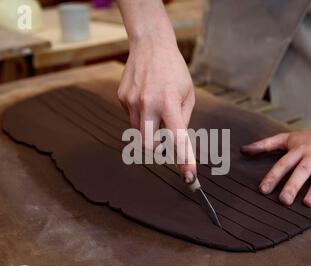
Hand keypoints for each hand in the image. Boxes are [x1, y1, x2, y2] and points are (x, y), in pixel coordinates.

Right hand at [117, 34, 196, 182]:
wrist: (150, 44)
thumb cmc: (174, 70)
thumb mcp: (188, 93)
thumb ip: (183, 119)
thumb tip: (176, 141)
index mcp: (169, 103)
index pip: (177, 138)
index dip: (184, 160)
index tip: (189, 177)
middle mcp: (147, 104)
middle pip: (148, 145)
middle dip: (157, 149)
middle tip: (166, 140)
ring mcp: (131, 102)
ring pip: (138, 132)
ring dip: (149, 130)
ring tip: (156, 108)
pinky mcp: (121, 98)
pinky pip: (131, 117)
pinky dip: (140, 115)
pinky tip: (145, 97)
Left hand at [240, 124, 310, 207]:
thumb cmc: (308, 138)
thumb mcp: (286, 138)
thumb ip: (264, 145)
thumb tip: (242, 150)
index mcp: (297, 150)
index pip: (283, 164)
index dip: (273, 176)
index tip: (263, 189)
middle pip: (302, 171)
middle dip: (293, 185)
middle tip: (284, 201)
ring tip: (309, 204)